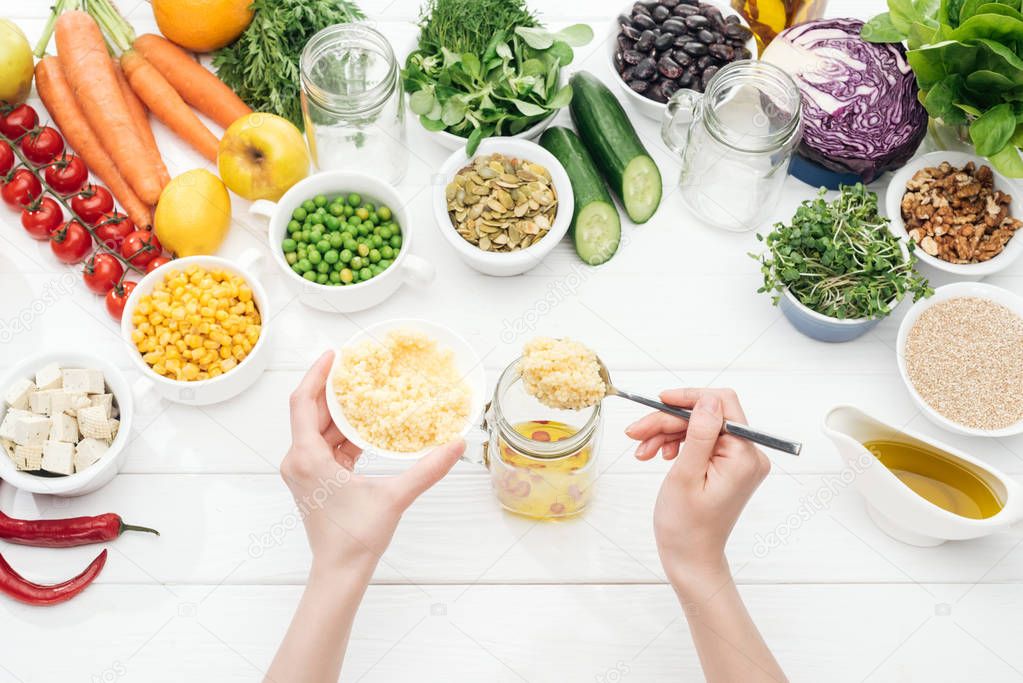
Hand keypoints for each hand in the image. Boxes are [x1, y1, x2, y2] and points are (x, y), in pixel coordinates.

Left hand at [281, 351, 465, 576]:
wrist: (339, 573)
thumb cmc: (357, 538)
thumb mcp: (395, 497)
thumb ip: (427, 469)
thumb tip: (457, 445)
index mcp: (307, 458)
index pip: (302, 402)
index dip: (316, 374)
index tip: (334, 355)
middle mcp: (298, 460)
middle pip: (310, 412)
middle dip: (333, 388)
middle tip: (357, 367)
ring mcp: (305, 471)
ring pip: (318, 429)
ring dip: (340, 411)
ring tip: (365, 390)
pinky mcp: (314, 481)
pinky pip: (325, 446)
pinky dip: (344, 433)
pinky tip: (367, 425)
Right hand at [626, 389, 769, 588]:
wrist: (690, 558)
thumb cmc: (686, 526)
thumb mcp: (686, 475)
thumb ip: (699, 434)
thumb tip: (708, 400)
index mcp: (745, 456)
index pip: (721, 404)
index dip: (688, 399)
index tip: (658, 401)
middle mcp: (749, 455)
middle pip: (706, 416)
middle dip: (668, 421)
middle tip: (636, 432)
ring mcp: (739, 461)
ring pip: (699, 427)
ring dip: (667, 434)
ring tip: (643, 451)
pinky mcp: (728, 466)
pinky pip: (701, 442)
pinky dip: (676, 444)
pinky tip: (658, 455)